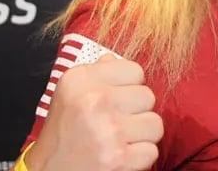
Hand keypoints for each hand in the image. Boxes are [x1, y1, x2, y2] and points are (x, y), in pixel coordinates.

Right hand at [27, 54, 163, 170]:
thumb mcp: (69, 96)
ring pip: (155, 124)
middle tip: (113, 125)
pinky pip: (152, 151)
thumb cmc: (62, 135)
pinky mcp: (119, 158)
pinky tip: (119, 157)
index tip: (114, 101)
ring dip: (141, 136)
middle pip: (148, 97)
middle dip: (136, 113)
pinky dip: (139, 158)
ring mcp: (108, 130)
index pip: (135, 70)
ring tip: (118, 141)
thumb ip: (95, 76)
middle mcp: (94, 100)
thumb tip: (113, 59)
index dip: (128, 88)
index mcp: (80, 79)